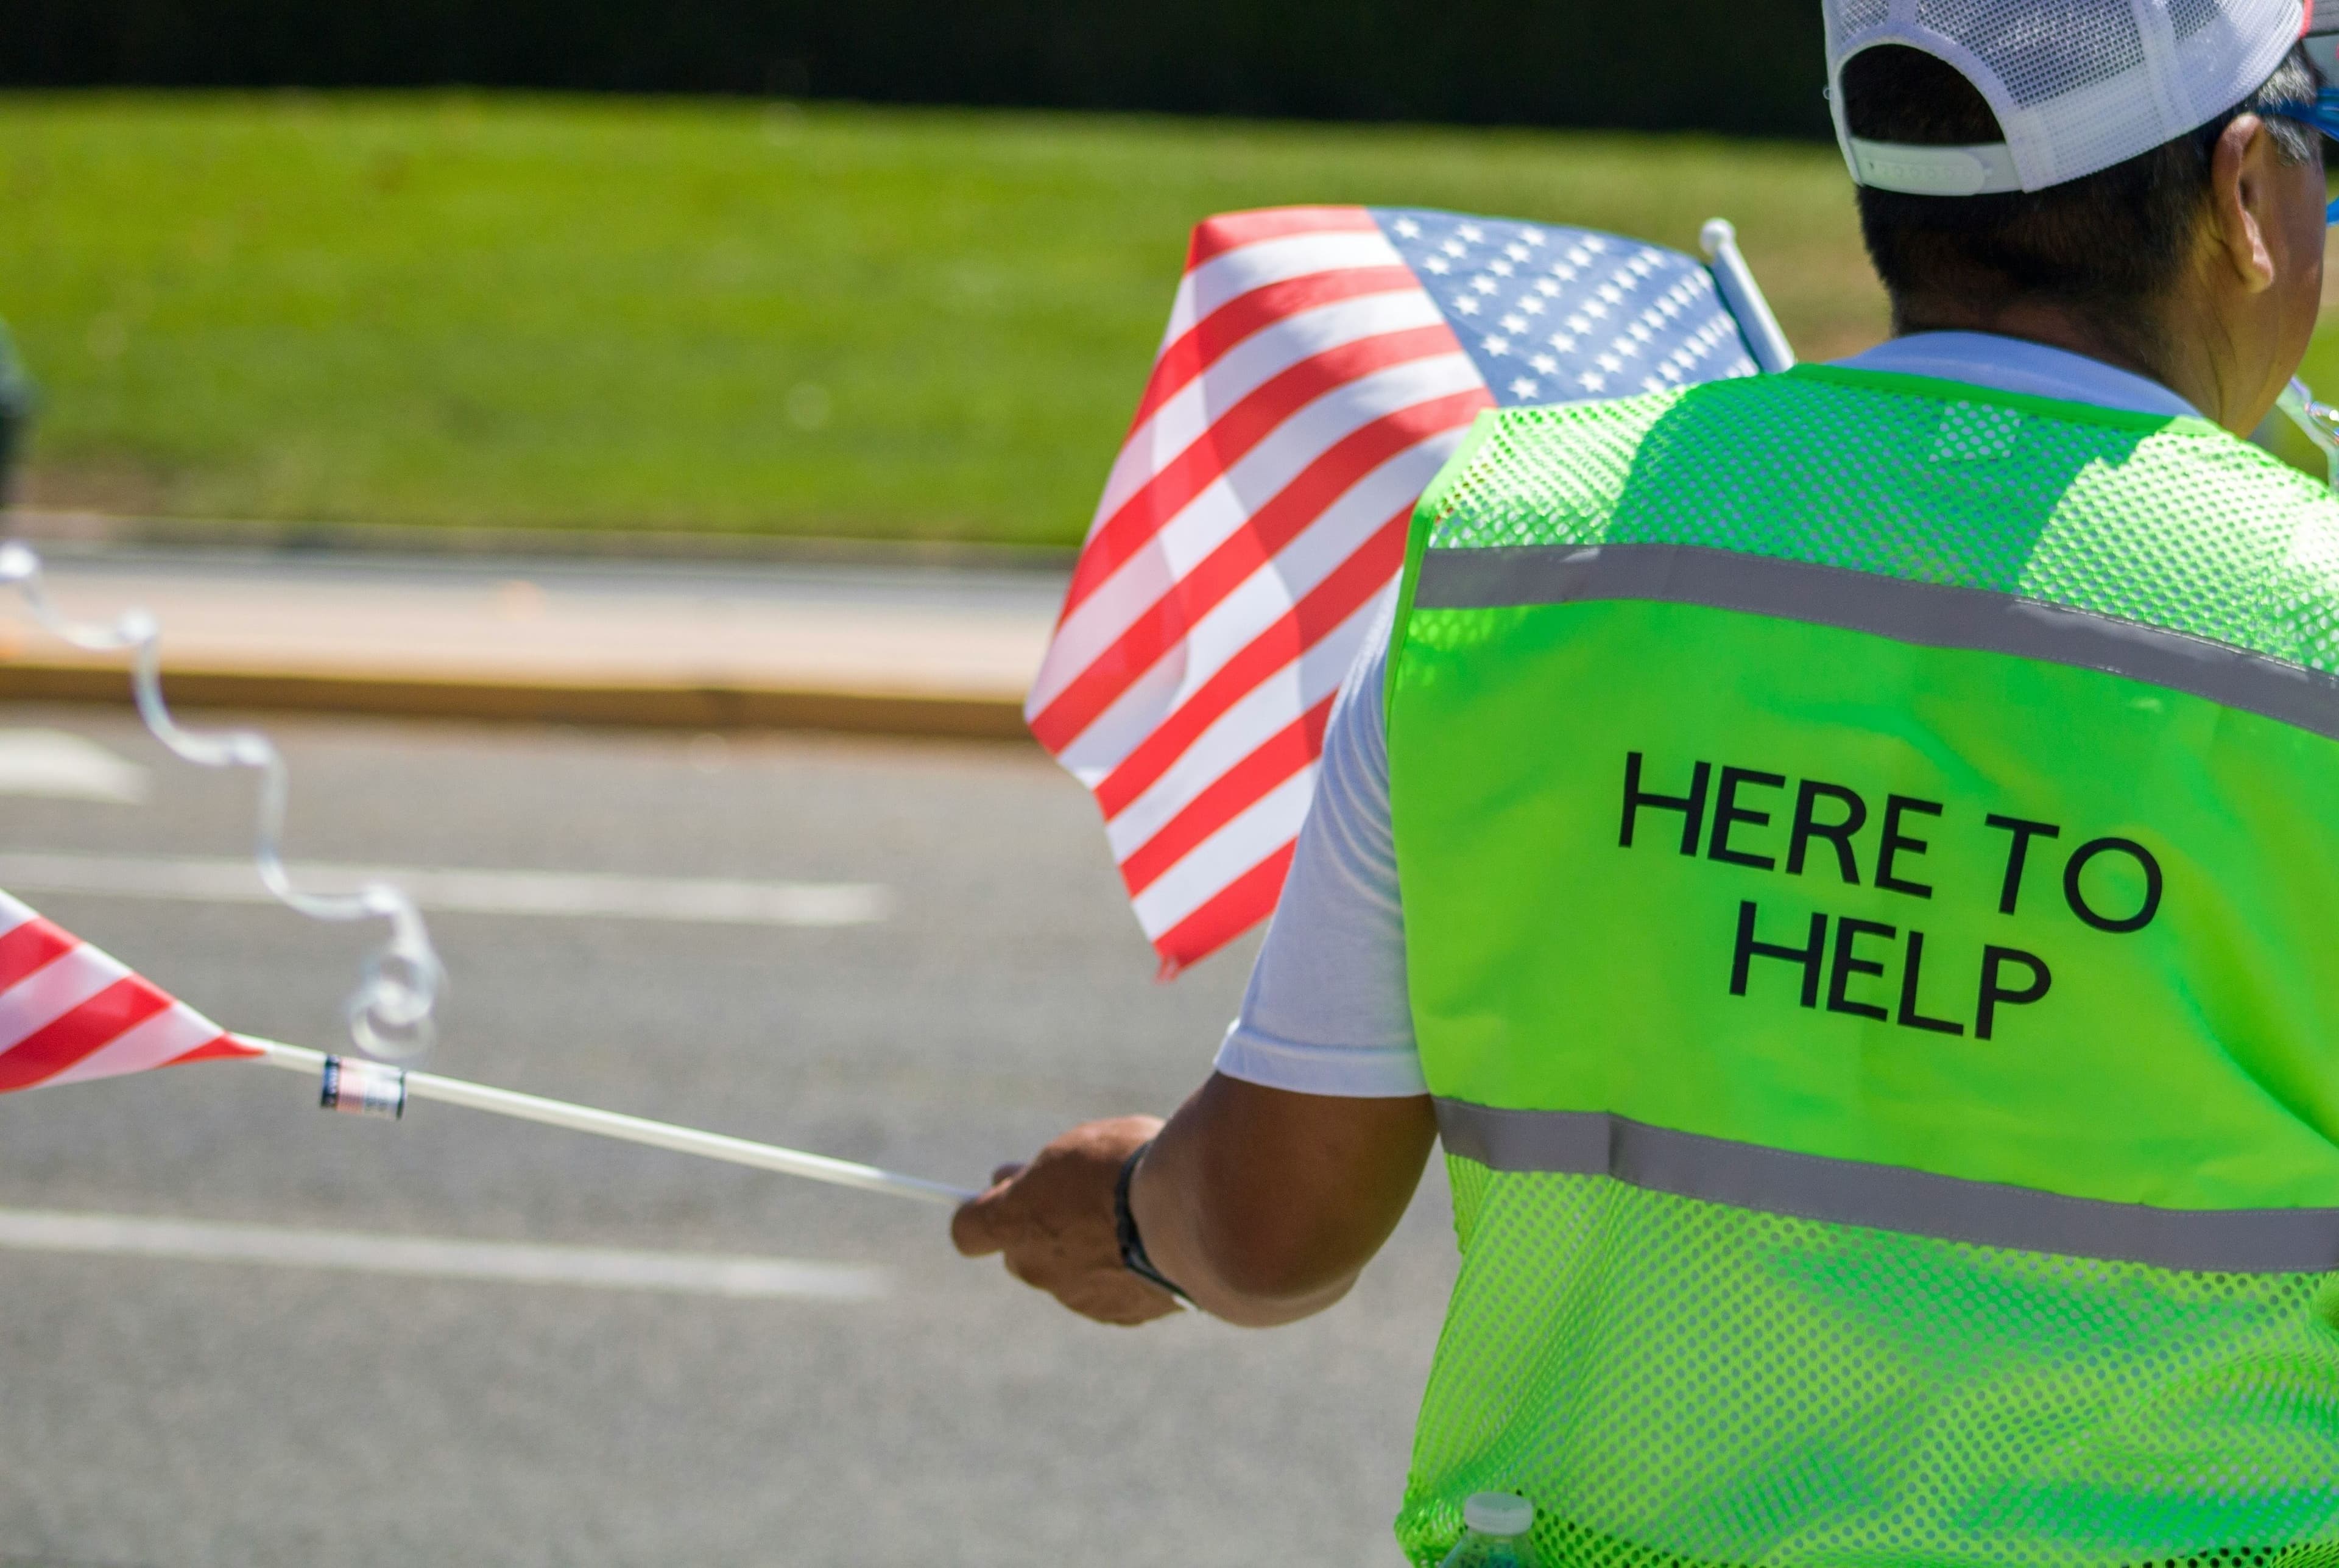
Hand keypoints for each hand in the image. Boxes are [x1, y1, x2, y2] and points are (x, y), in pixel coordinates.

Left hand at [950, 1114, 1180, 1325]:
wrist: (1191, 1215)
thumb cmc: (1130, 1165)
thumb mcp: (1075, 1148)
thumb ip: (1039, 1173)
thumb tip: (1009, 1180)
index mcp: (1013, 1222)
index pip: (967, 1231)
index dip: (983, 1213)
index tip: (1006, 1193)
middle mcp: (1035, 1267)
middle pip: (1021, 1254)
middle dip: (1042, 1232)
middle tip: (1078, 1198)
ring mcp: (1076, 1297)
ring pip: (1069, 1274)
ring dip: (1088, 1251)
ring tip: (1132, 1216)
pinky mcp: (1119, 1315)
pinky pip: (1110, 1290)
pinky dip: (1124, 1272)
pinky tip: (1154, 1243)